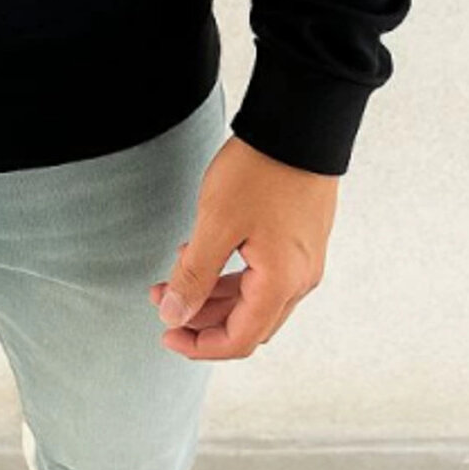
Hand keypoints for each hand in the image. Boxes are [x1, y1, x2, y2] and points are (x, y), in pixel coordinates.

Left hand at [147, 133, 338, 359]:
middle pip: (248, 323)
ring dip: (214, 295)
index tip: (166, 334)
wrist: (299, 124)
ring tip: (174, 275)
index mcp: (281, 283)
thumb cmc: (260, 170)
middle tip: (163, 299)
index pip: (239, 339)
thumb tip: (173, 315)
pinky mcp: (301, 240)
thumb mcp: (216, 222)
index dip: (199, 345)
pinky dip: (232, 276)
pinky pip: (264, 275)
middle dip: (202, 318)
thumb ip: (194, 275)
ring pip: (255, 299)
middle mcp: (300, 279)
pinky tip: (203, 255)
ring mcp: (304, 260)